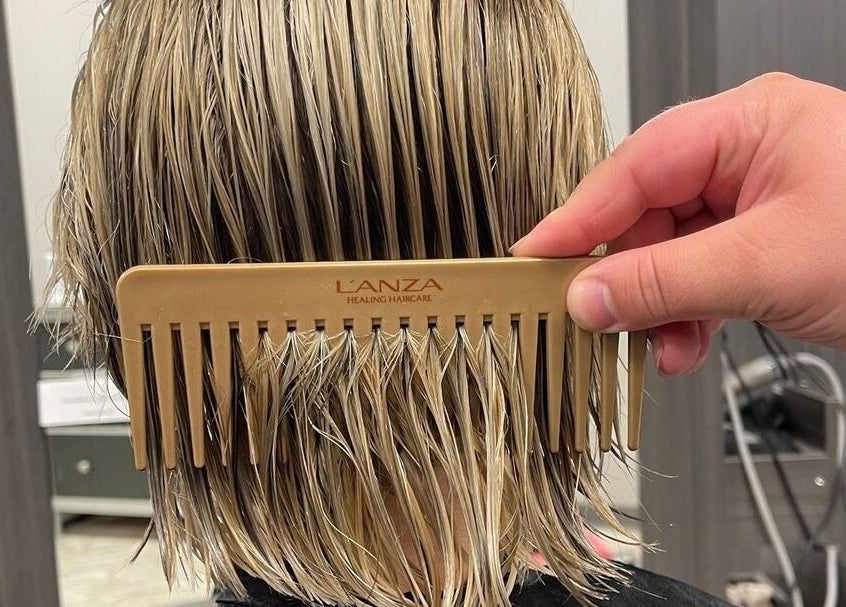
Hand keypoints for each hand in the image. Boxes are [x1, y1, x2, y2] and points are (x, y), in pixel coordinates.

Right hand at [511, 73, 845, 374]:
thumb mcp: (765, 264)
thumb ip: (664, 282)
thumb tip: (588, 297)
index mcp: (746, 124)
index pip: (634, 168)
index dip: (578, 218)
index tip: (534, 258)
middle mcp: (744, 153)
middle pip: (646, 212)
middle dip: (624, 275)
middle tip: (590, 317)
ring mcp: (752, 198)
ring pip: (669, 250)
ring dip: (655, 305)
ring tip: (654, 346)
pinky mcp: (761, 239)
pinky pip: (699, 272)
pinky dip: (685, 313)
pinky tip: (682, 345)